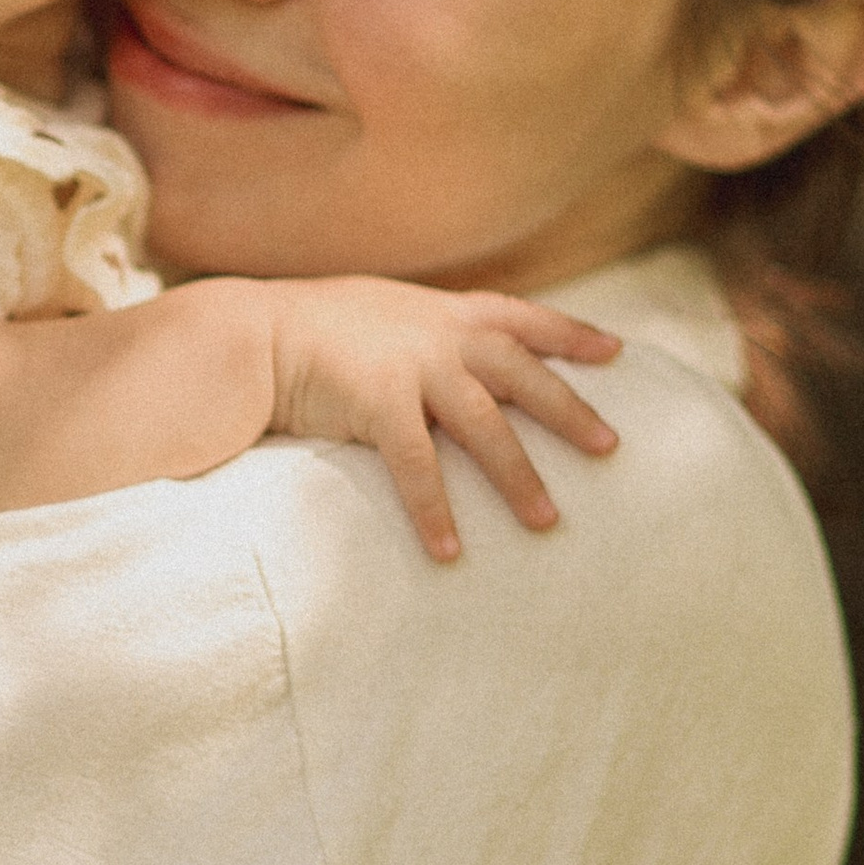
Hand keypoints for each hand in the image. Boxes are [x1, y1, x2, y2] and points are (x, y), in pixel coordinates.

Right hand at [263, 282, 620, 560]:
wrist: (250, 332)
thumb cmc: (305, 327)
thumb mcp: (377, 313)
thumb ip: (417, 331)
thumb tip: (441, 359)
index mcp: (441, 312)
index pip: (521, 316)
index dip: (569, 333)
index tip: (613, 352)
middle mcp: (438, 335)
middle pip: (523, 373)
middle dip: (569, 410)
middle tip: (610, 448)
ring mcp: (412, 367)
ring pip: (486, 425)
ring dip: (518, 476)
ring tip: (547, 521)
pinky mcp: (378, 403)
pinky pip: (417, 466)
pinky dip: (435, 511)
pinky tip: (451, 552)